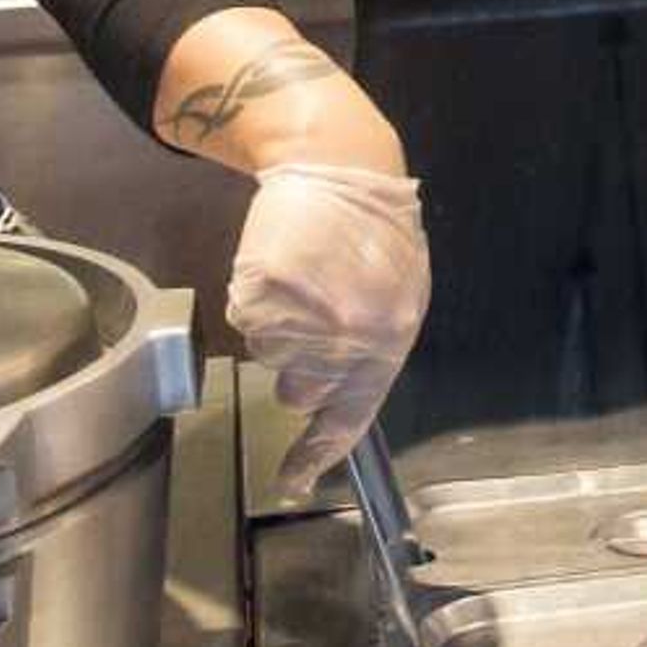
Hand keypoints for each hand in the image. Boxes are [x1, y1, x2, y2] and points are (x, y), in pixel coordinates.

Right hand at [226, 160, 428, 498]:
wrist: (340, 163)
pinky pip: (247, 321)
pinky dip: (259, 300)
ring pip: (269, 357)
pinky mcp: (261, 291)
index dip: (314, 456)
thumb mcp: (399, 293)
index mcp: (390, 339)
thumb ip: (374, 349)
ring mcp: (300, 313)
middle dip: (300, 365)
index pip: (348, 418)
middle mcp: (345, 335)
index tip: (292, 482)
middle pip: (297, 392)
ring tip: (304, 280)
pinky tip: (284, 267)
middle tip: (313, 315)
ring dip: (280, 329)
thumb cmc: (375, 232)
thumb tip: (339, 402)